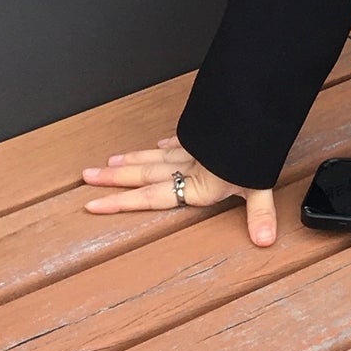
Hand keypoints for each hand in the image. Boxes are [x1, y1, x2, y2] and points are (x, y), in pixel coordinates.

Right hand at [81, 134, 279, 246]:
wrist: (254, 111)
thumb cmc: (256, 151)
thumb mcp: (259, 186)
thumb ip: (259, 214)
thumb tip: (264, 239)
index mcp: (196, 185)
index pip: (151, 197)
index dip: (121, 202)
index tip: (94, 204)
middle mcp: (188, 166)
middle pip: (144, 173)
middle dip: (114, 178)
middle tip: (87, 177)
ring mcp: (193, 148)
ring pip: (155, 155)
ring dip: (132, 159)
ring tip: (108, 163)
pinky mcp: (202, 134)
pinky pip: (178, 140)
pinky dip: (166, 143)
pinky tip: (159, 142)